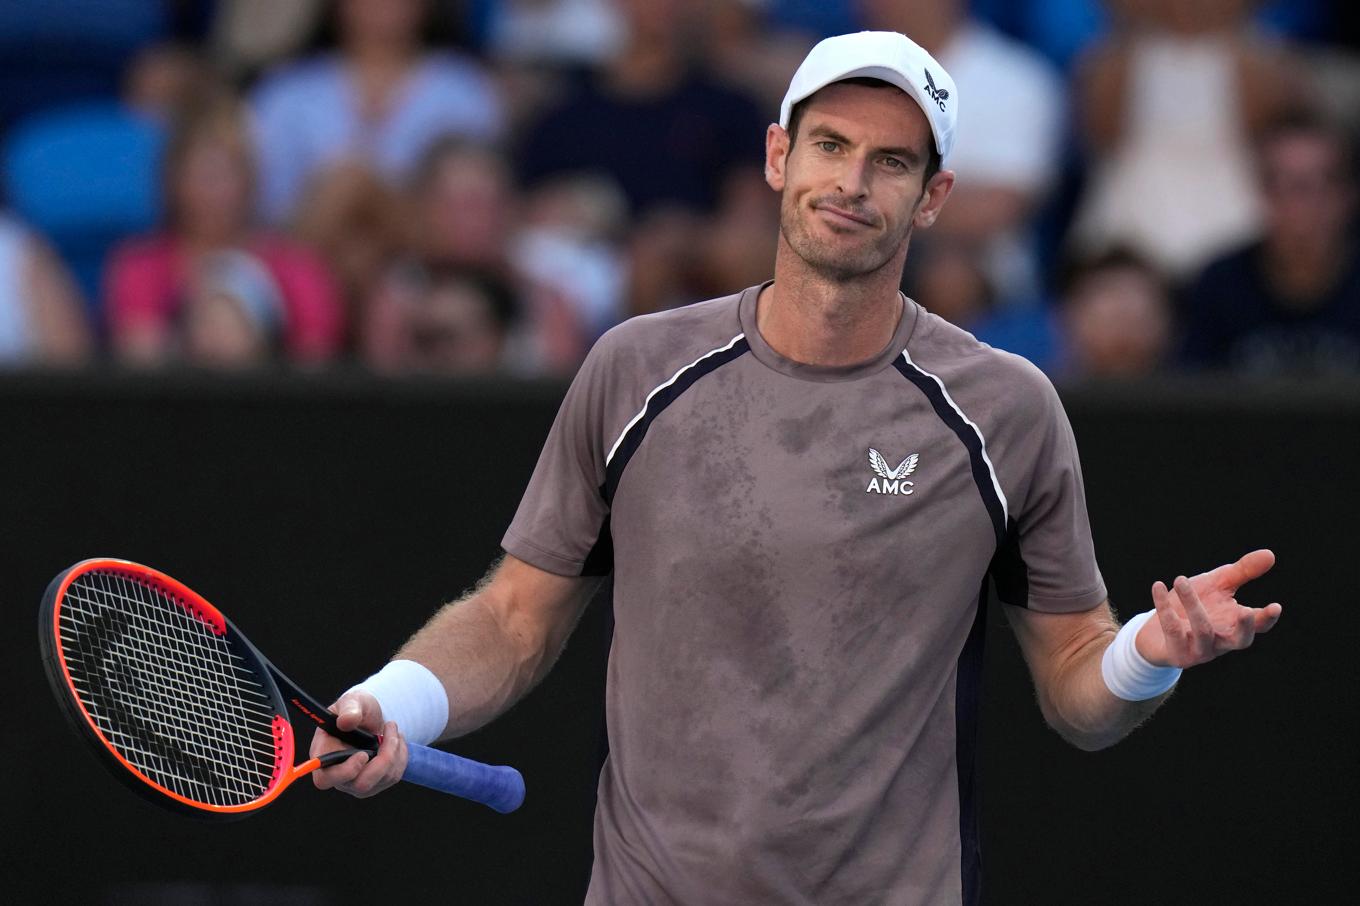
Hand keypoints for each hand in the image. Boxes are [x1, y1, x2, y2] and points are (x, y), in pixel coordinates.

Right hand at [309, 690, 408, 797]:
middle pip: (361, 785)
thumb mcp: (352, 701)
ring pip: (382, 779)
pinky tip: (395, 740)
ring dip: (395, 751)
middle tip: (389, 731)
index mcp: (323, 755)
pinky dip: (401, 756)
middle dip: (383, 759)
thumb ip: (349, 709)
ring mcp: (356, 782)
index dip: (345, 772)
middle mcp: (338, 774)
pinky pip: (393, 776)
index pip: (325, 779)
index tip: (363, 754)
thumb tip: (346, 721)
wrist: (371, 716)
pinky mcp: (375, 783)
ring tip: (392, 729)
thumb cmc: (355, 709)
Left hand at [1136, 549, 1282, 667]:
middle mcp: (1222, 642)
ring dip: (1192, 603)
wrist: (1155, 632)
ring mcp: (1200, 651)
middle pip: (1240, 641)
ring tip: (1180, 579)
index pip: (1258, 625)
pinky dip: (1165, 607)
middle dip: (1244, 628)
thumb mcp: (1216, 585)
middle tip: (1246, 612)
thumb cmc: (1192, 606)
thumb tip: (1270, 554)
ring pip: (1203, 629)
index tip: (1276, 606)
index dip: (1267, 618)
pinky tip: (1158, 586)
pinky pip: (1172, 630)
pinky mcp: (1177, 655)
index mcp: (1235, 625)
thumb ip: (1242, 572)